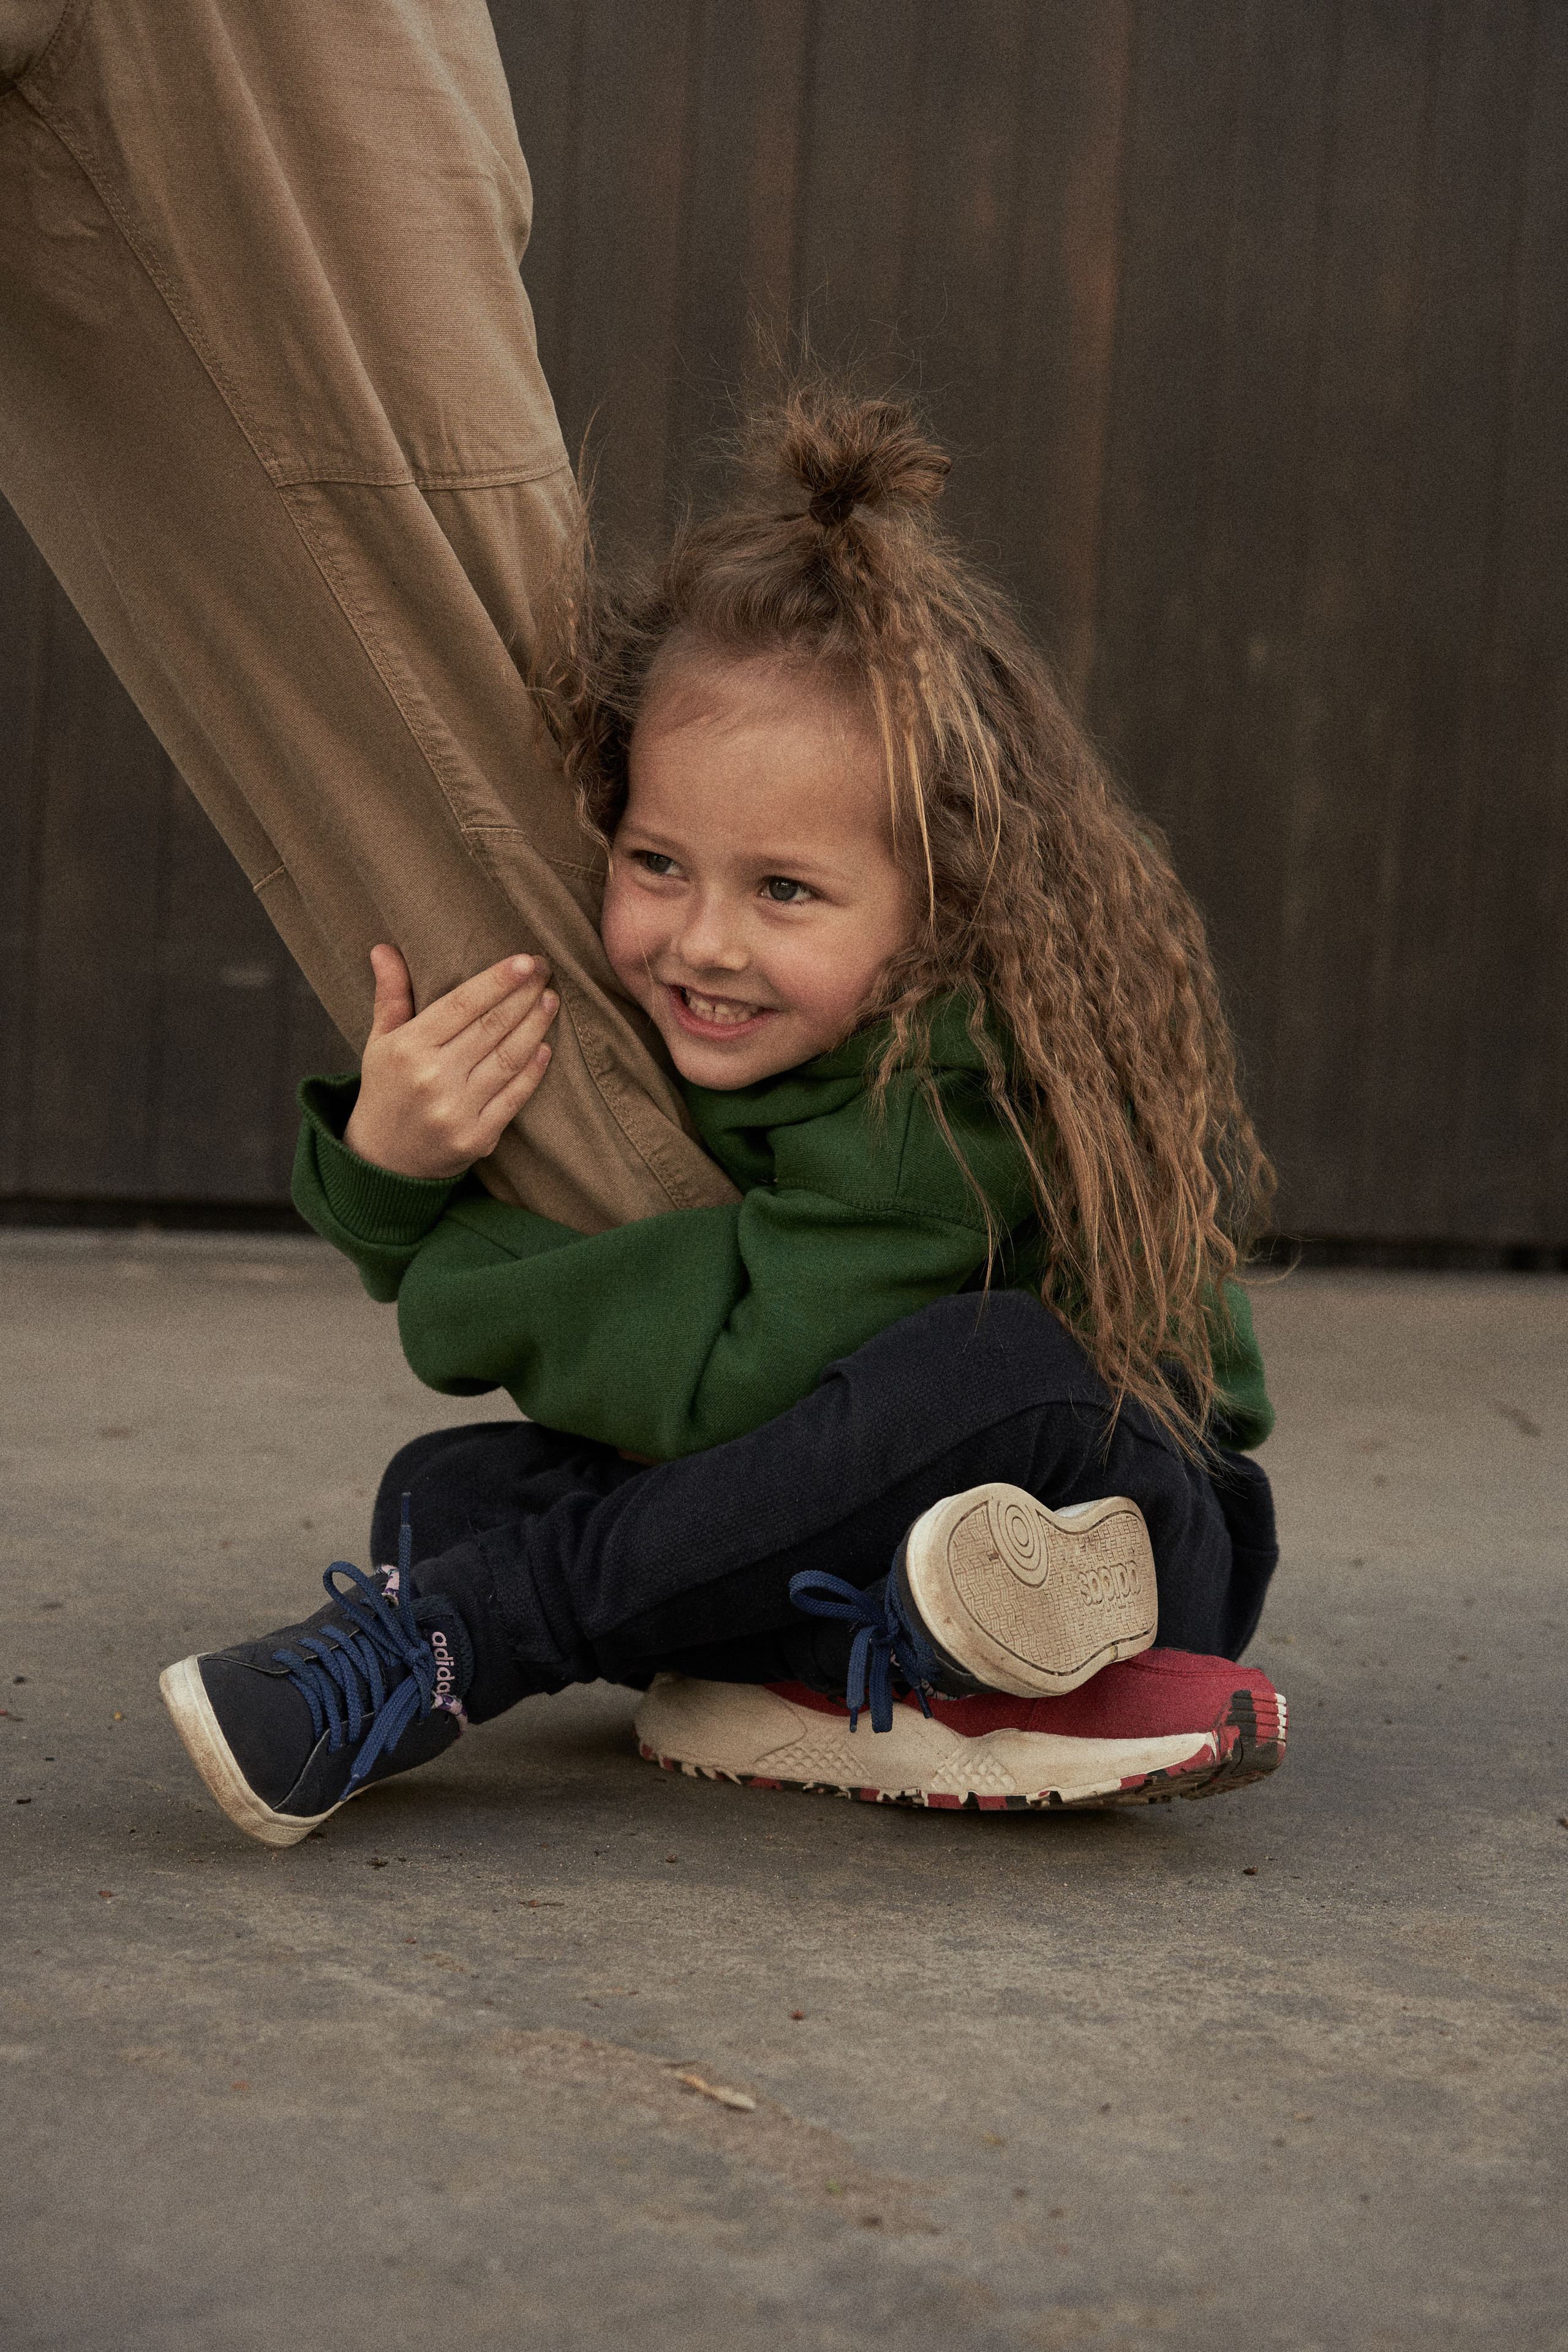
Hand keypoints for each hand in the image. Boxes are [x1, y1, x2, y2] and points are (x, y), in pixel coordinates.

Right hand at [343, 944, 559, 1179]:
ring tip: (550, 1001)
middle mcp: (432, 1078)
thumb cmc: (386, 1091)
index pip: (461, 1005)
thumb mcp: (380, 1043)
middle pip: (490, 1027)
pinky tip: (546, 1047)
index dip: (496, 981)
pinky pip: (514, 1097)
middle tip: (545, 971)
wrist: (383, 1163)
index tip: (525, 961)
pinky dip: (532, 1071)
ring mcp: (456, 1110)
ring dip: (535, 1027)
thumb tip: (383, 947)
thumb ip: (390, 995)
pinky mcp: (477, 1138)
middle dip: (523, 996)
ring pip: (507, 1059)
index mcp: (407, 1049)